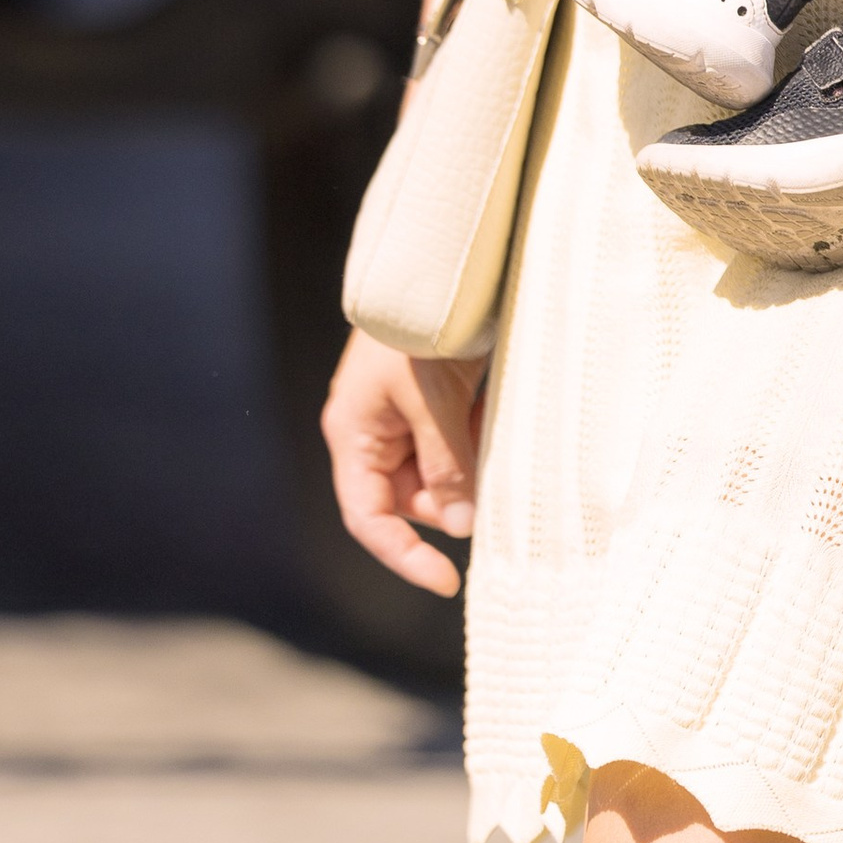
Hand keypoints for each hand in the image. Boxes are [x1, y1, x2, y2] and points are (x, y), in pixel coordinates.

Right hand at [321, 330, 483, 598]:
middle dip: (454, 492)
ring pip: (442, 472)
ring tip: (485, 413)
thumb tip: (464, 525)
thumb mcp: (432, 399)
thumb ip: (446, 463)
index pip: (369, 518)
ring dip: (470, 459)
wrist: (439, 261)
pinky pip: (457, 441)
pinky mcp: (434, 401)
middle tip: (483, 457)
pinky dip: (478, 434)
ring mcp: (405, 416)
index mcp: (354, 434)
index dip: (403, 555)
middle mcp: (375, 432)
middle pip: (414, 499)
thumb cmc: (420, 329)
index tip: (448, 581)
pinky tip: (488, 403)